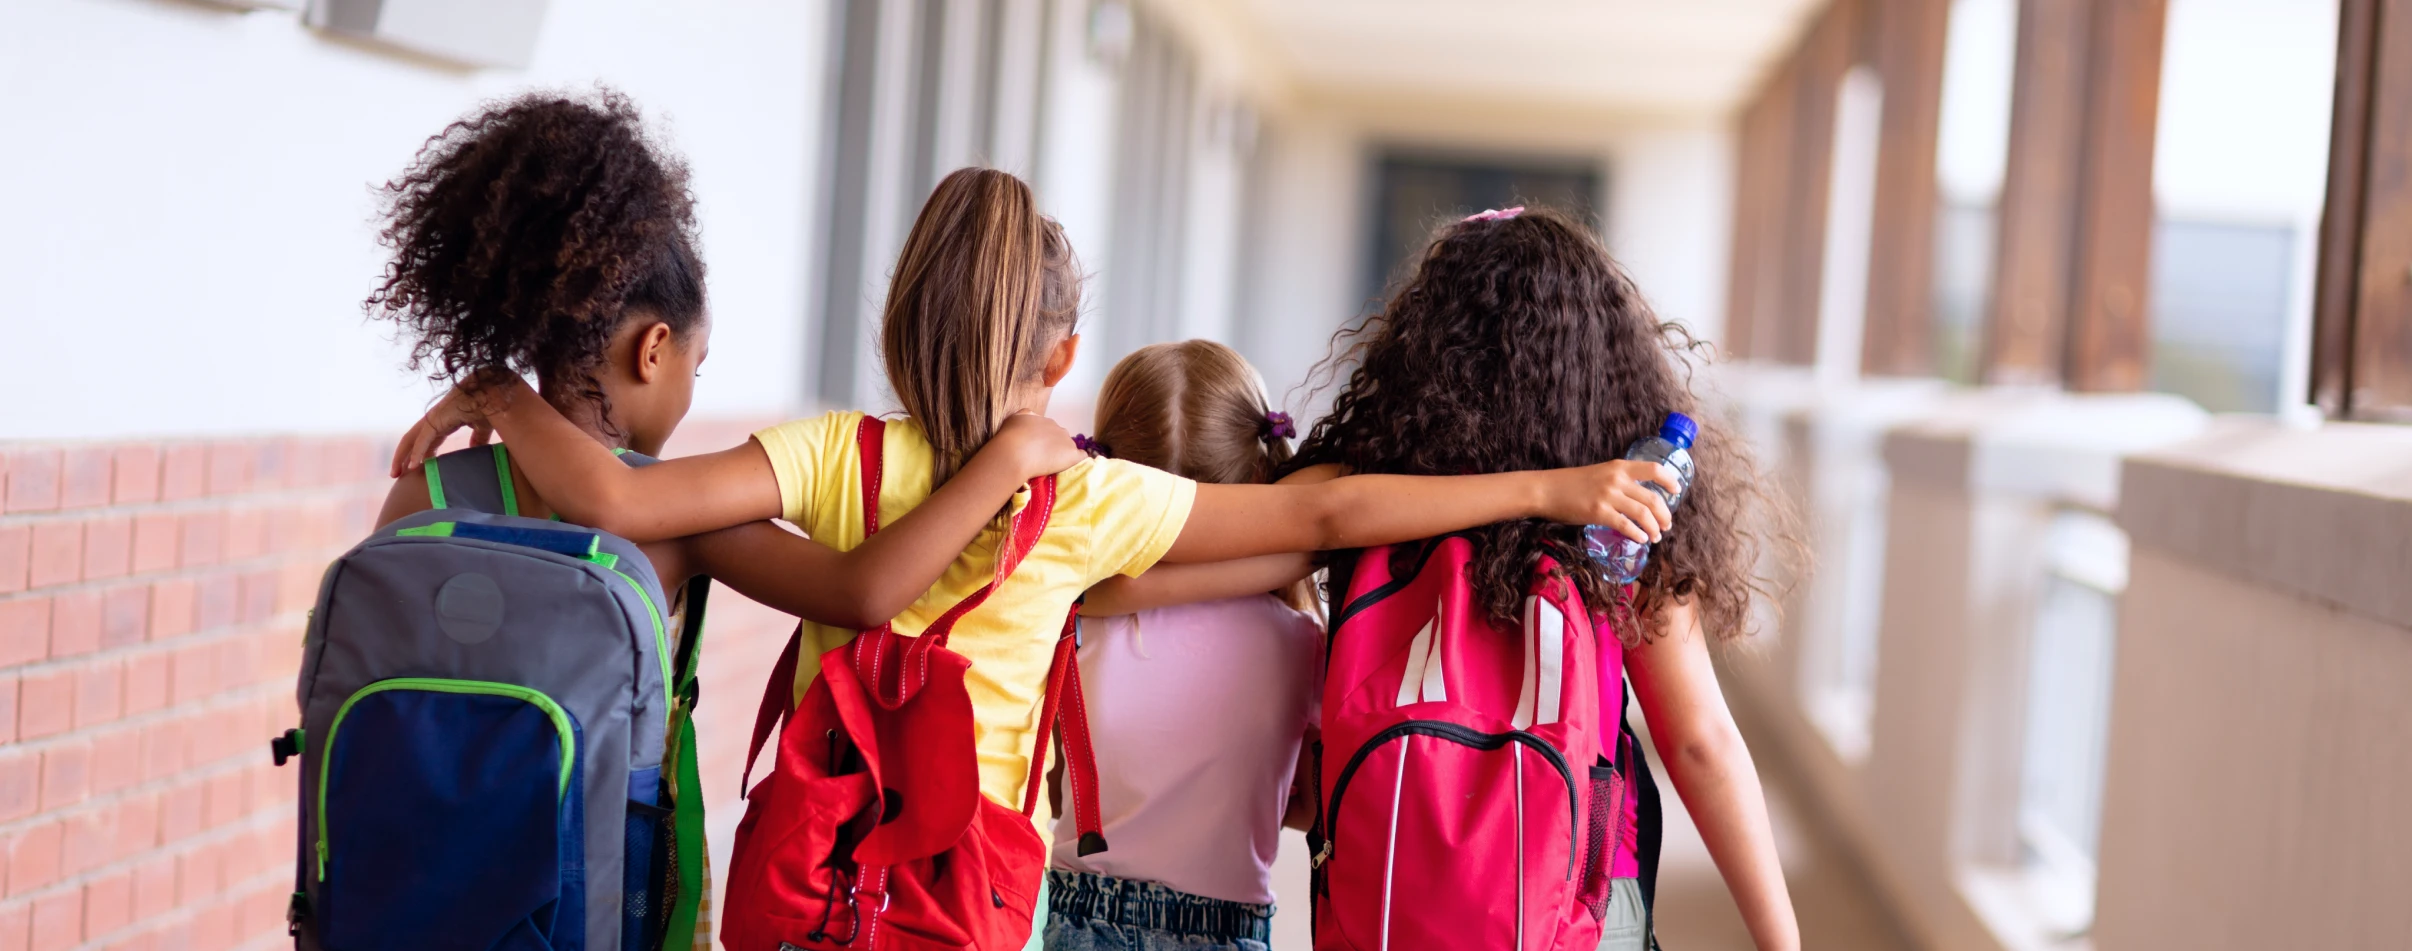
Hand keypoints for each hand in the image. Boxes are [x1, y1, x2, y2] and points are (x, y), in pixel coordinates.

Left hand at [389, 375, 521, 476]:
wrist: (492, 392)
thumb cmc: (488, 406)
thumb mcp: (481, 428)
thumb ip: (477, 439)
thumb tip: (476, 450)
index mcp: (443, 421)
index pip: (425, 440)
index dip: (419, 454)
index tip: (414, 469)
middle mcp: (434, 420)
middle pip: (411, 441)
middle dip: (402, 457)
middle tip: (396, 474)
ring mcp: (433, 419)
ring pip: (410, 440)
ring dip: (401, 457)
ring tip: (395, 473)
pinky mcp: (437, 419)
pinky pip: (422, 439)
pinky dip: (417, 452)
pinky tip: (412, 466)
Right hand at [989, 412, 1087, 480]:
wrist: (1015, 452)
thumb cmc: (1011, 436)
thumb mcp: (1015, 418)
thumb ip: (1025, 416)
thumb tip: (1031, 416)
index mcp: (1046, 421)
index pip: (1050, 431)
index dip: (1043, 441)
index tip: (1035, 450)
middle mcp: (1059, 429)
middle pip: (1061, 438)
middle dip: (1054, 447)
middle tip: (1042, 459)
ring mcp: (1067, 442)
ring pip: (1070, 448)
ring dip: (1063, 455)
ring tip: (1052, 466)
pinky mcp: (1072, 455)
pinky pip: (1082, 456)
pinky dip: (1078, 461)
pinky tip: (1071, 466)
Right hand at [1541, 460, 1679, 543]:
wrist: (1546, 489)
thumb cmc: (1571, 484)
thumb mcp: (1600, 473)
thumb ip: (1620, 482)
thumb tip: (1639, 499)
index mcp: (1619, 466)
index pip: (1654, 469)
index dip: (1669, 481)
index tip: (1676, 491)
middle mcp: (1617, 479)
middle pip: (1653, 498)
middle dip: (1664, 515)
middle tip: (1666, 526)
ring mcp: (1608, 496)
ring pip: (1643, 513)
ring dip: (1654, 528)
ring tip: (1655, 537)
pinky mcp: (1598, 512)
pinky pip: (1626, 525)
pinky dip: (1637, 534)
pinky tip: (1641, 539)